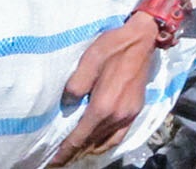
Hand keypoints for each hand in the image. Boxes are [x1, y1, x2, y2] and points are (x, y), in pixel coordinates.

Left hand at [48, 18, 159, 164]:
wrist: (142, 38)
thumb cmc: (113, 47)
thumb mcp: (87, 62)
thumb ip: (74, 86)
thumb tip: (68, 104)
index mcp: (103, 106)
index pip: (79, 138)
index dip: (64, 153)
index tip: (53, 163)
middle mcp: (117, 116)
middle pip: (92, 144)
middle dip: (74, 154)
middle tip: (59, 159)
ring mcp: (128, 114)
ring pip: (105, 142)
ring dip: (89, 150)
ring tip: (75, 153)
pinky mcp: (136, 110)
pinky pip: (119, 136)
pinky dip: (106, 144)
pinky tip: (98, 143)